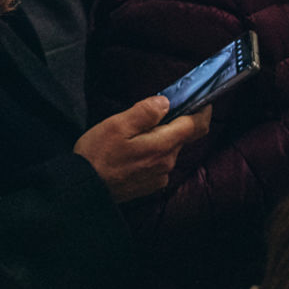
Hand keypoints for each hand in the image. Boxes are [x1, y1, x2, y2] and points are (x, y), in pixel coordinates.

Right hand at [74, 96, 210, 202]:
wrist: (85, 188)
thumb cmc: (97, 154)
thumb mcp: (116, 125)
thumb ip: (144, 112)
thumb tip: (165, 102)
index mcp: (161, 145)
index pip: (195, 126)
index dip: (202, 111)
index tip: (202, 100)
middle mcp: (167, 162)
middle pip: (180, 136)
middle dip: (171, 123)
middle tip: (149, 113)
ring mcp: (160, 175)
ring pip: (169, 149)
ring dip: (159, 138)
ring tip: (132, 134)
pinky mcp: (151, 184)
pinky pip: (160, 162)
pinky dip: (152, 152)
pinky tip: (131, 152)